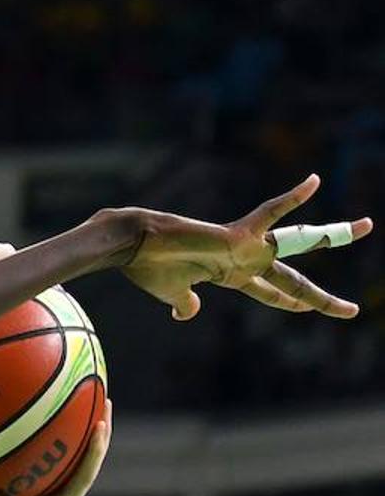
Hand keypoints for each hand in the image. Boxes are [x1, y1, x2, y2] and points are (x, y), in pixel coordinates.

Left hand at [0, 401, 112, 495]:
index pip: (51, 466)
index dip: (60, 442)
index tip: (62, 414)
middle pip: (75, 460)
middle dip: (85, 431)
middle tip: (94, 401)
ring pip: (87, 465)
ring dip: (100, 436)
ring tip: (107, 406)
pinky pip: (83, 476)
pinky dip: (94, 453)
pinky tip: (100, 428)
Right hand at [116, 174, 372, 320]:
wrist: (133, 243)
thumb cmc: (147, 268)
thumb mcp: (171, 294)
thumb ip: (184, 304)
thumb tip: (186, 314)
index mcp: (229, 275)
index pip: (269, 293)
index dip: (289, 303)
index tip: (308, 310)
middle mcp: (243, 260)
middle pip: (293, 281)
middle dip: (322, 299)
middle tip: (353, 310)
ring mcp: (244, 246)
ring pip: (299, 243)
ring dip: (334, 234)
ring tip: (368, 226)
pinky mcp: (238, 234)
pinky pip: (270, 212)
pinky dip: (291, 197)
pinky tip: (315, 181)